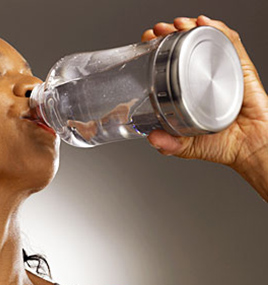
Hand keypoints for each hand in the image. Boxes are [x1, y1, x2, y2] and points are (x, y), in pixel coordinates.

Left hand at [142, 16, 267, 170]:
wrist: (251, 148)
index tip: (146, 41)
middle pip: (185, 47)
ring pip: (206, 40)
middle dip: (170, 33)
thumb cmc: (223, 145)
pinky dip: (219, 29)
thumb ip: (169, 145)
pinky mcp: (241, 69)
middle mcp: (203, 78)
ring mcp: (223, 71)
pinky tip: (206, 23)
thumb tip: (152, 138)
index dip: (156, 50)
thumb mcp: (186, 146)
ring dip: (191, 26)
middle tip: (159, 30)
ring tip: (178, 24)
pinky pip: (231, 43)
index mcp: (187, 91)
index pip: (169, 63)